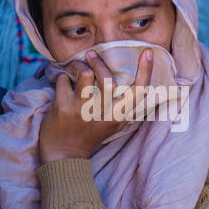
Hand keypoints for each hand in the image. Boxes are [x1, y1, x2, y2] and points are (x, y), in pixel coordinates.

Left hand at [39, 48, 152, 163]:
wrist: (63, 155)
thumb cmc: (90, 134)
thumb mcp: (114, 124)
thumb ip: (124, 106)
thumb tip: (135, 76)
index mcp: (119, 117)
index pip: (138, 93)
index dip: (145, 71)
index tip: (146, 53)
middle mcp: (102, 114)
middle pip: (109, 80)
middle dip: (99, 62)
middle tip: (92, 55)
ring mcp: (82, 111)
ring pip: (85, 74)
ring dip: (78, 66)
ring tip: (75, 69)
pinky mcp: (63, 107)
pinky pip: (63, 79)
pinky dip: (62, 78)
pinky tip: (63, 87)